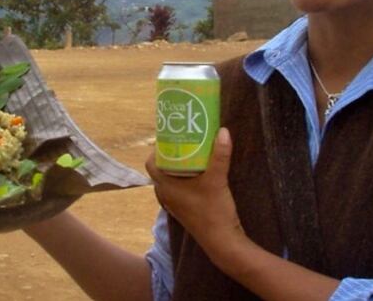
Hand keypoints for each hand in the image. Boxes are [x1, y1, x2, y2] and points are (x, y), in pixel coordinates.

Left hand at [145, 128, 244, 249]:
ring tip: (191, 154)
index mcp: (165, 187)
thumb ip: (220, 155)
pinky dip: (184, 179)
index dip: (157, 149)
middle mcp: (165, 195)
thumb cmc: (213, 210)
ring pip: (169, 180)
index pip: (151, 163)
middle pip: (160, 170)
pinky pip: (177, 189)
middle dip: (170, 155)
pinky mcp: (184, 210)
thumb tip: (222, 130)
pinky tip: (198, 173)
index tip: (170, 138)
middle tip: (183, 141)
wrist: (221, 241)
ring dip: (177, 167)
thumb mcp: (217, 179)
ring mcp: (174, 205)